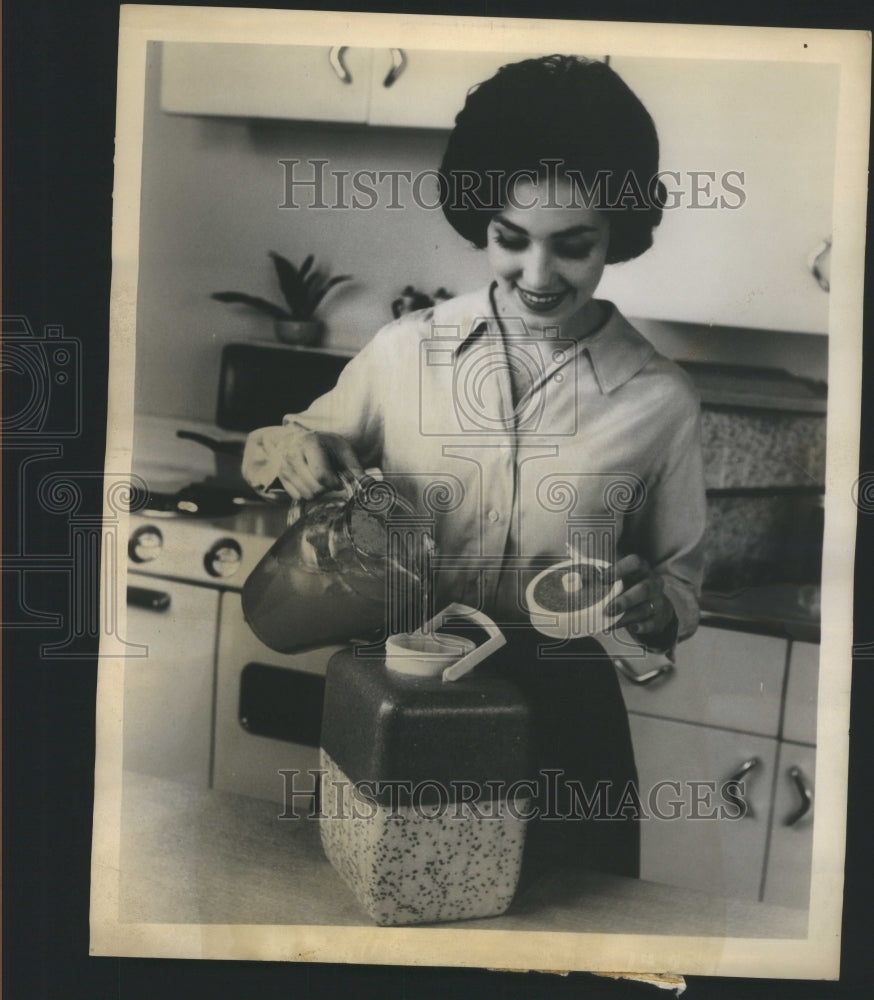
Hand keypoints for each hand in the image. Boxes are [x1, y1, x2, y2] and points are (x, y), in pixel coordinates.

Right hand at [242, 424, 363, 500]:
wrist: (296, 439)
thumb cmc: (323, 444)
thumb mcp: (342, 449)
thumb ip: (355, 467)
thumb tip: (370, 485)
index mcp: (309, 444)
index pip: (321, 475)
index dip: (335, 483)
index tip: (339, 480)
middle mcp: (293, 456)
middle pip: (315, 489)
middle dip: (328, 488)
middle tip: (330, 478)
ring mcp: (284, 468)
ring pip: (307, 495)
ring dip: (319, 492)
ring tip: (320, 479)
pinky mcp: (281, 478)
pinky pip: (299, 497)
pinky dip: (308, 493)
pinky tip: (310, 481)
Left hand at [605, 554, 676, 641]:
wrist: (653, 604)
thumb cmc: (629, 587)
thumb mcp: (618, 578)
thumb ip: (600, 576)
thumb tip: (577, 578)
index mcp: (641, 569)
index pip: (635, 562)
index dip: (619, 569)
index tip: (602, 578)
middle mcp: (653, 582)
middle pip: (644, 588)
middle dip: (625, 600)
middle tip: (608, 609)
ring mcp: (658, 600)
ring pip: (646, 608)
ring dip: (627, 617)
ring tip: (611, 623)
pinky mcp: (660, 617)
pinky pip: (653, 623)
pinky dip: (642, 626)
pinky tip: (632, 628)